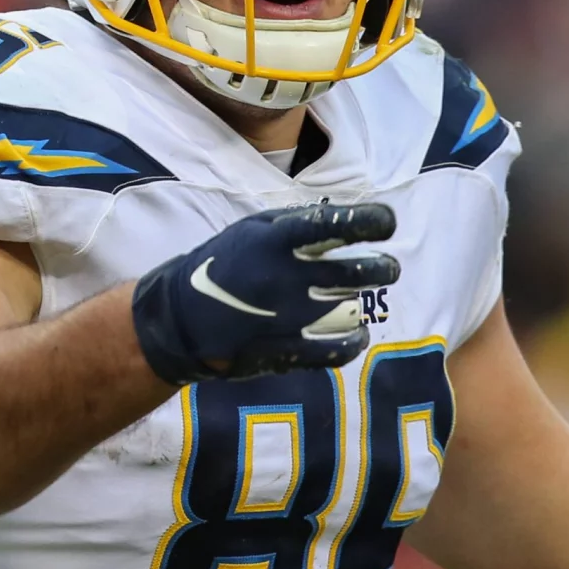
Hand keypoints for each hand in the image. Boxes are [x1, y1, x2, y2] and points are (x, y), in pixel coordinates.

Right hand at [131, 202, 397, 381]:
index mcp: (274, 240)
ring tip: (363, 296)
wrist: (180, 318)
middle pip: (355, 271)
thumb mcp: (253, 230)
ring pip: (351, 309)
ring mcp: (286, 317)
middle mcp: (284, 277)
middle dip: (382, 268)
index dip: (369, 221)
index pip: (333, 224)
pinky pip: (336, 351)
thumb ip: (297, 223)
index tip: (387, 223)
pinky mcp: (285, 351)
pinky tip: (357, 335)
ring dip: (364, 301)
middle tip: (388, 268)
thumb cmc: (224, 264)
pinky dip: (354, 343)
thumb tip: (347, 217)